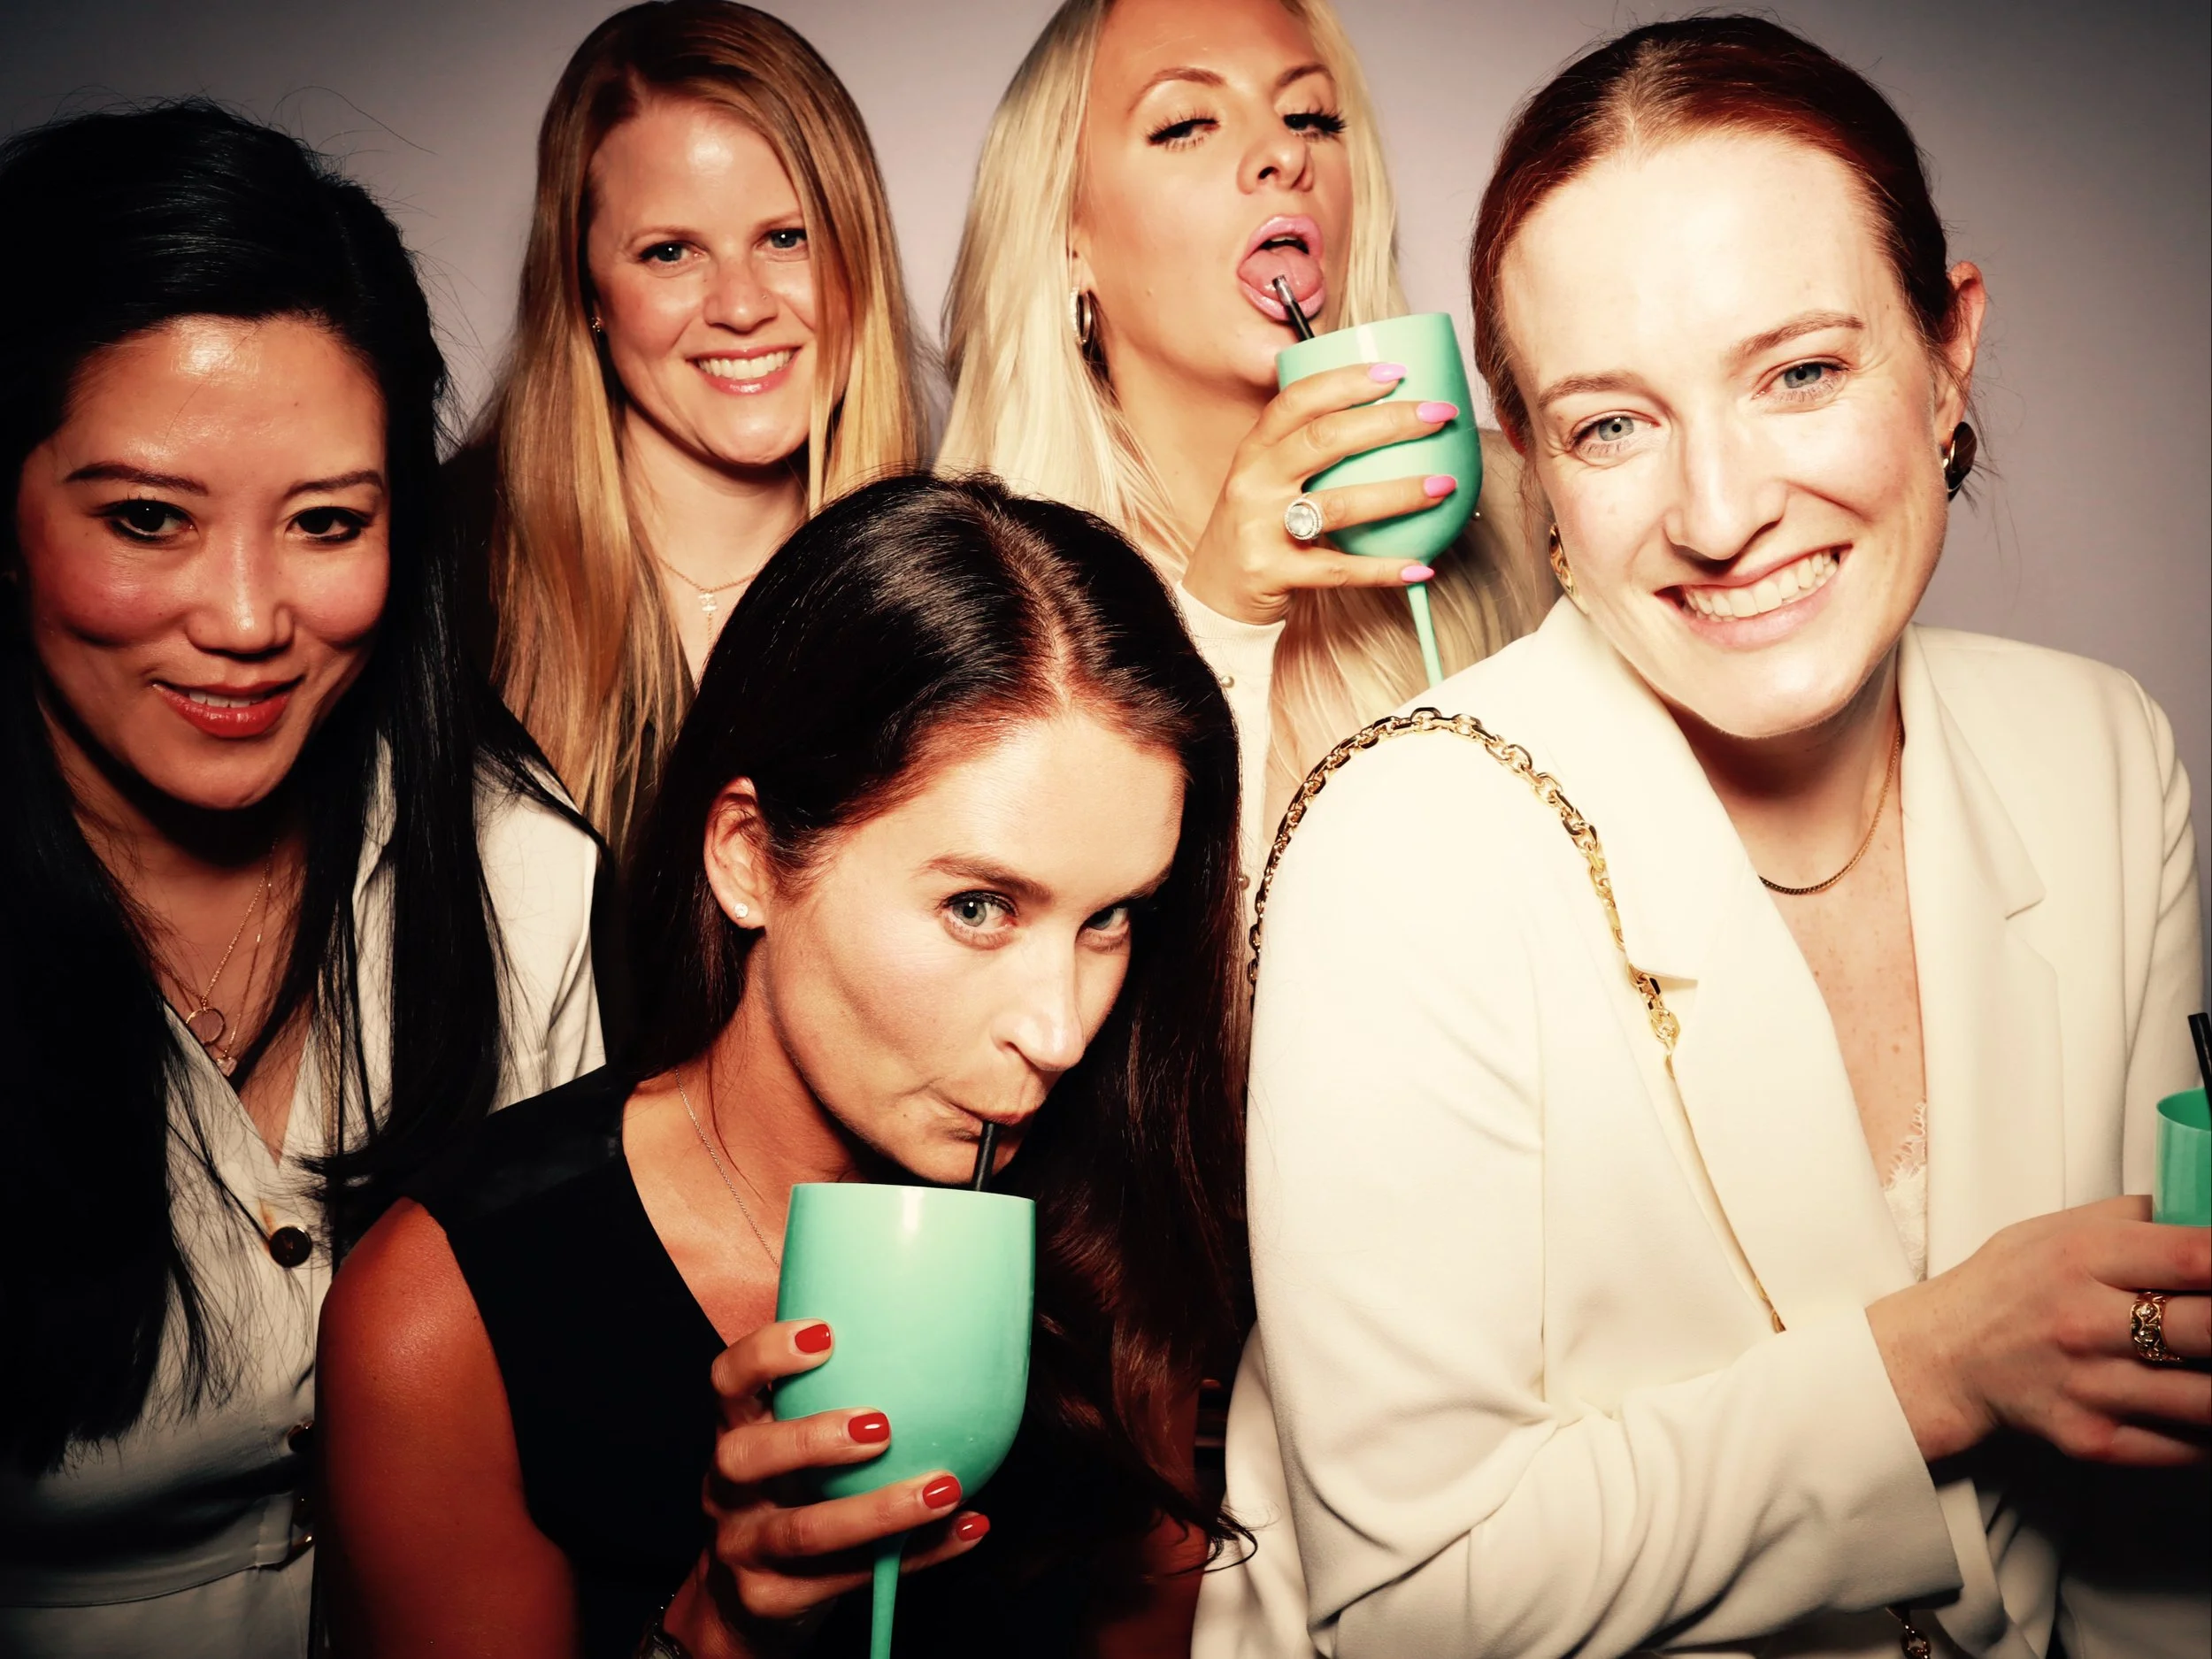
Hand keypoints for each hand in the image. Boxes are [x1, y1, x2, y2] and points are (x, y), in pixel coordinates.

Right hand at [659, 1319, 987, 1658]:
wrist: (748, 1597)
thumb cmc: (791, 1492)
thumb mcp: (793, 1443)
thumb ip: (834, 1396)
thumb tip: (935, 1336)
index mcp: (736, 1431)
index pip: (727, 1381)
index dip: (765, 1354)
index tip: (825, 1334)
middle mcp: (727, 1486)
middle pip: (745, 1456)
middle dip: (812, 1438)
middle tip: (881, 1426)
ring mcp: (744, 1546)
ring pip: (804, 1532)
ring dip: (880, 1510)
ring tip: (942, 1488)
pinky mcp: (772, 1598)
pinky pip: (851, 1579)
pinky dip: (918, 1553)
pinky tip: (966, 1528)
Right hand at [1182, 362, 1459, 625]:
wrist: (1213, 596)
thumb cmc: (1257, 529)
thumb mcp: (1266, 480)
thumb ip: (1306, 451)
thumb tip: (1389, 417)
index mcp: (1255, 450)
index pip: (1298, 400)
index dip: (1347, 380)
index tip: (1396, 372)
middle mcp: (1253, 482)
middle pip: (1325, 439)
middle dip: (1389, 422)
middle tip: (1439, 414)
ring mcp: (1259, 528)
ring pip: (1338, 504)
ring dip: (1398, 493)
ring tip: (1444, 485)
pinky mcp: (1272, 572)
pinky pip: (1338, 570)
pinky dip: (1383, 569)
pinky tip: (1421, 567)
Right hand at [1869, 1196, 2210, 1465]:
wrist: (1943, 1357)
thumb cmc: (2004, 1289)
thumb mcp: (2055, 1229)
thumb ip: (2132, 1219)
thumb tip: (2203, 1211)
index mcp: (2082, 1258)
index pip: (2191, 1256)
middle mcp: (2084, 1322)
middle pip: (2209, 1328)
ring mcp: (2089, 1386)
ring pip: (2206, 1400)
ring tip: (2211, 1363)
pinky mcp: (2091, 1440)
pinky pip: (2183, 1449)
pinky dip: (2209, 1435)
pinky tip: (2203, 1409)